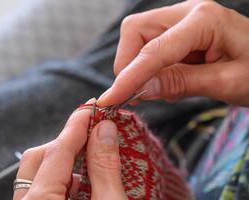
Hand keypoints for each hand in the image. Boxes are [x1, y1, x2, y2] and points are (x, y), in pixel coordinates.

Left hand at [13, 99, 126, 199]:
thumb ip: (105, 169)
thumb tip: (104, 131)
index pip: (57, 151)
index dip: (77, 125)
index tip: (91, 108)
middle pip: (38, 157)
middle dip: (68, 142)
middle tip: (94, 134)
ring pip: (36, 173)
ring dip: (65, 162)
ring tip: (94, 162)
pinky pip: (40, 189)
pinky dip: (61, 180)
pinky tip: (84, 185)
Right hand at [97, 0, 248, 106]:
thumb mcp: (226, 83)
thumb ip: (181, 83)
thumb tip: (140, 90)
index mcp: (204, 20)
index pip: (154, 50)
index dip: (129, 77)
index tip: (110, 99)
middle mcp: (187, 12)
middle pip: (136, 31)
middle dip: (129, 64)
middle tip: (139, 93)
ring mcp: (180, 19)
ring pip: (138, 38)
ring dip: (139, 67)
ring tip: (163, 88)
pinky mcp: (177, 31)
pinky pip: (149, 46)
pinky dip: (150, 68)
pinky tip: (170, 79)